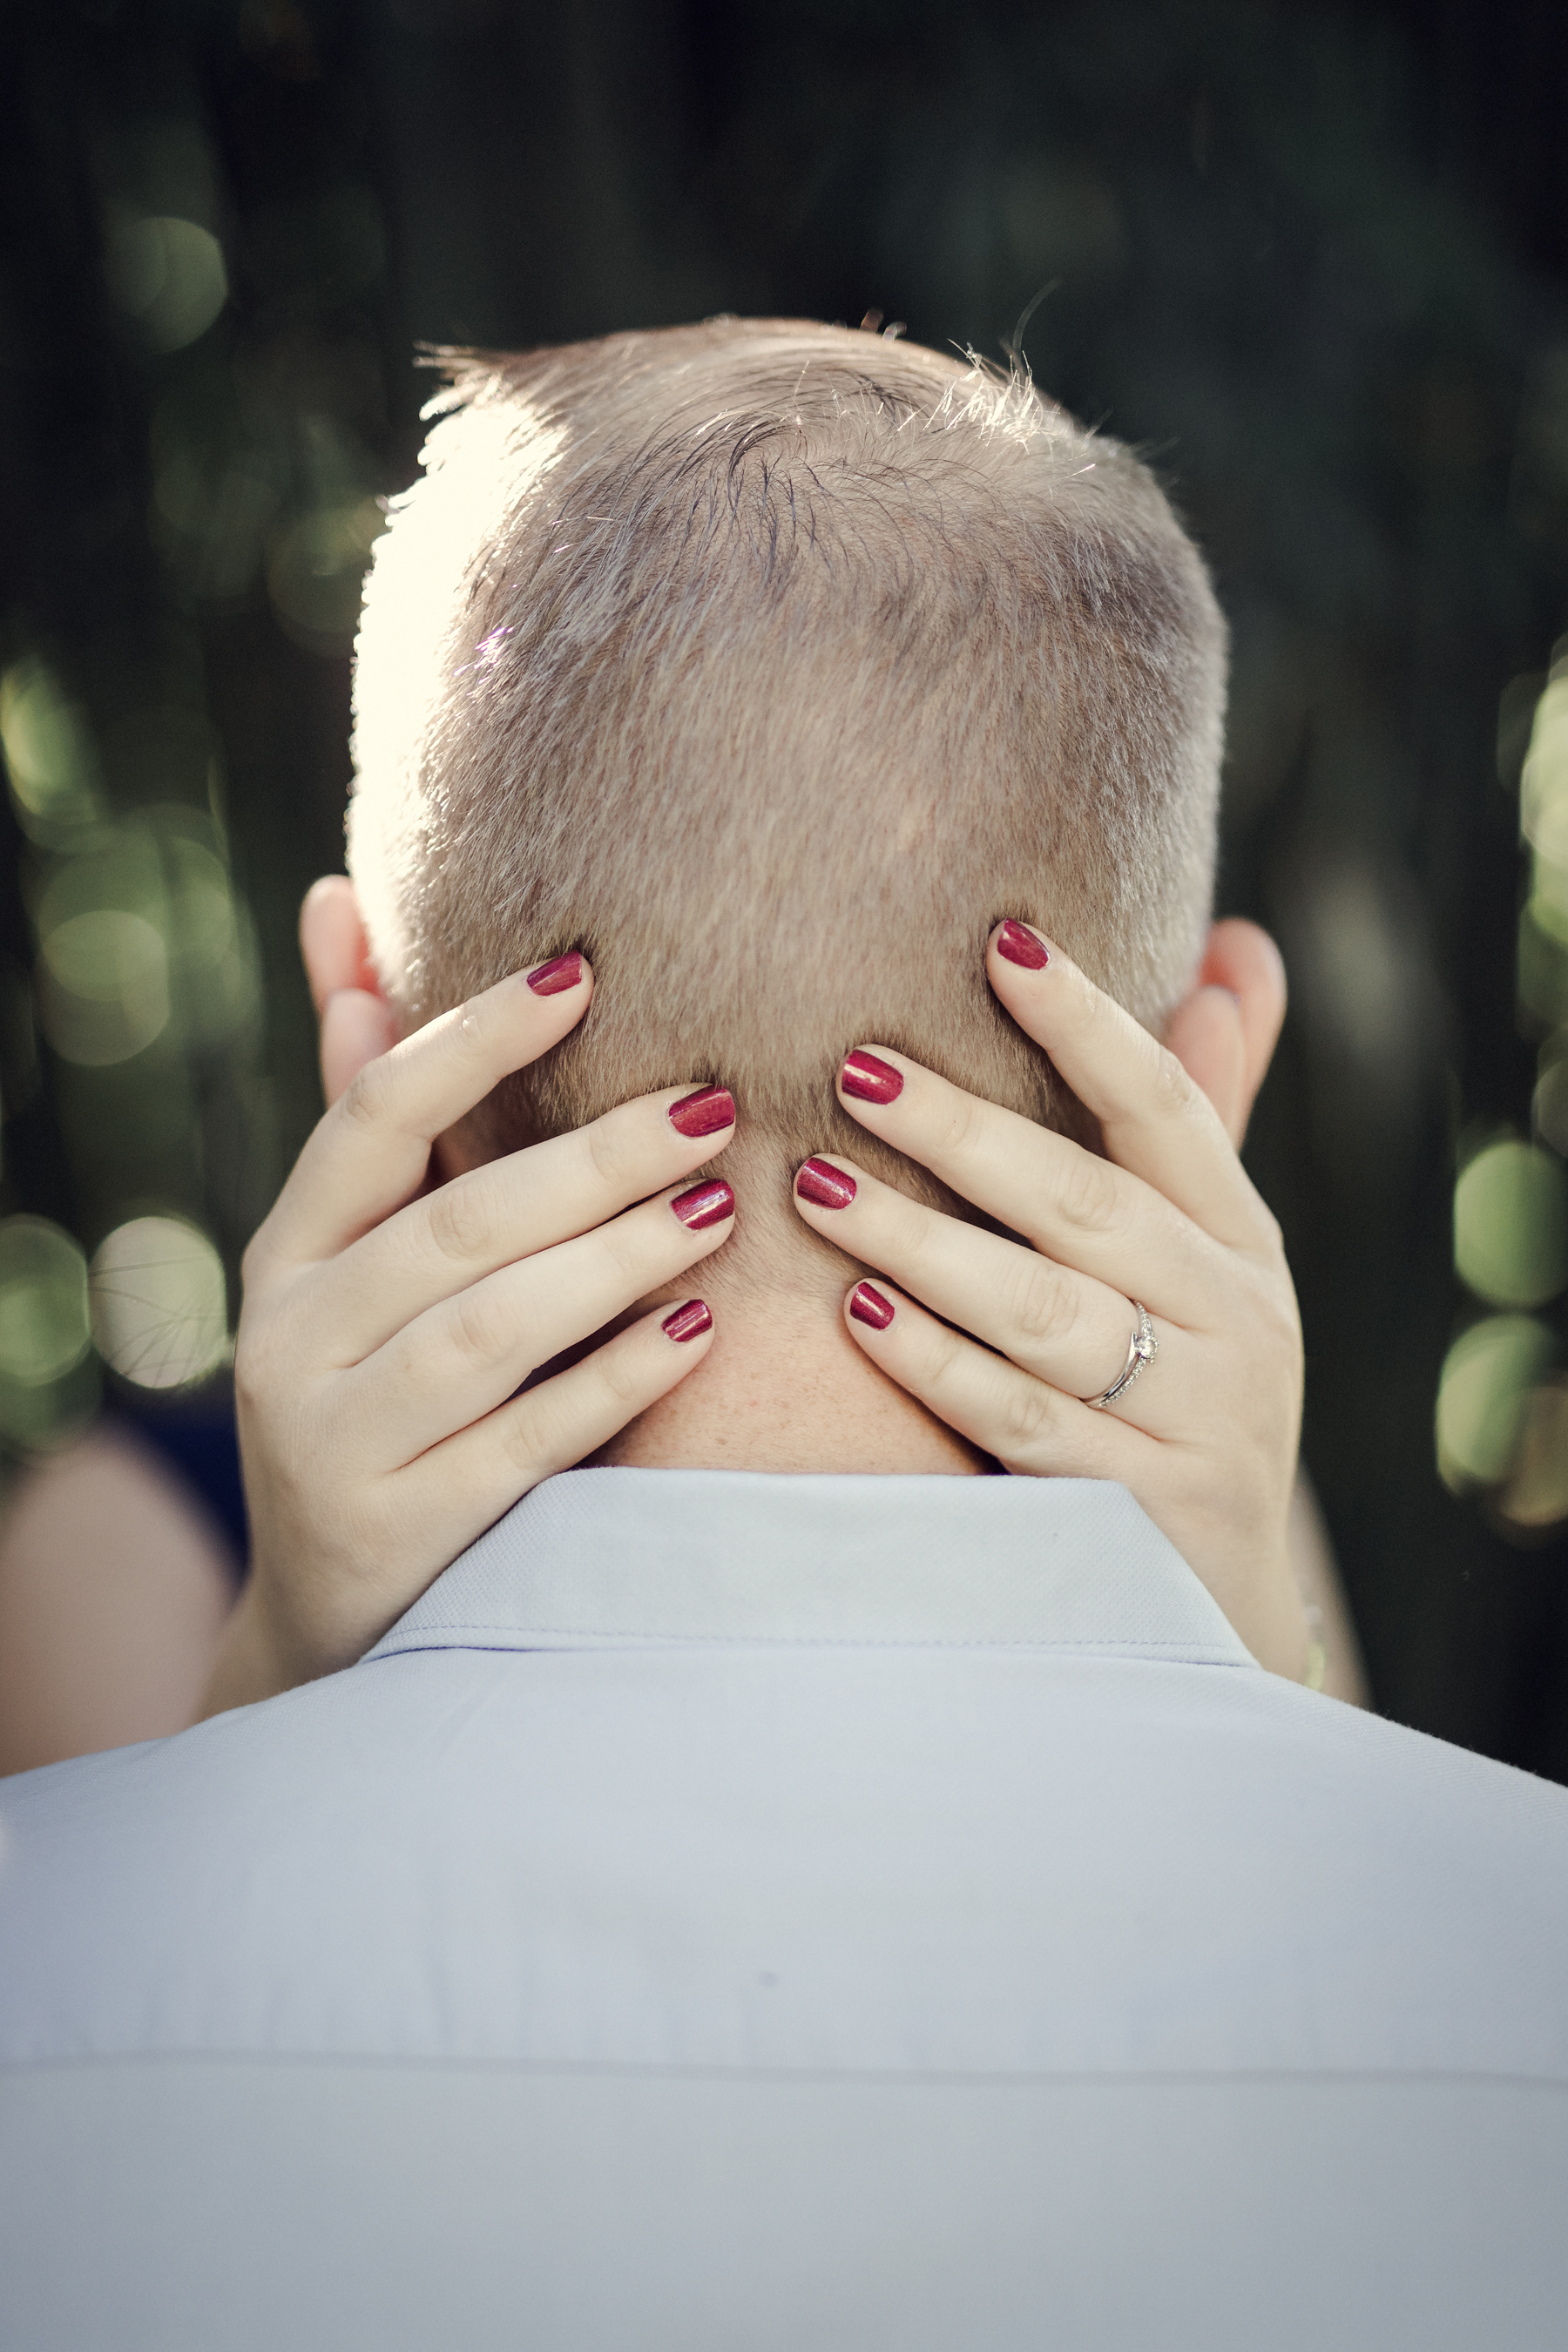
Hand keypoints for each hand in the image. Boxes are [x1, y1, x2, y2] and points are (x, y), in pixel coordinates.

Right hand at [202, 929, 736, 1715]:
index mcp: (285, 1254)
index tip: (584, 972)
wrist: (331, 1615)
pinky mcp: (402, 1532)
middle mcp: (292, 1340)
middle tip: (714, 1104)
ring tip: (720, 1205)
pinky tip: (699, 1330)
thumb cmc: (371, 1390)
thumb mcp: (346, 1259)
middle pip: (457, 1223)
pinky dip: (615, 1380)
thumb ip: (366, 1100)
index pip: (372, 1116)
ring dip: (614, 1258)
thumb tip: (336, 905)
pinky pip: (526, 1441)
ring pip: (491, 1327)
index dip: (475, 1037)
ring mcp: (339, 1442)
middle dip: (593, 1157)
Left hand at [790, 920, 1308, 1678]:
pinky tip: (858, 1312)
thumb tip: (1233, 949)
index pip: (1165, 1107)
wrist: (1202, 1606)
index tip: (1003, 938)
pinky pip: (1020, 1422)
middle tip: (853, 1070)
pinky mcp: (1136, 1511)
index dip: (1088, 1021)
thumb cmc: (1179, 1393)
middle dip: (966, 1132)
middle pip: (1086, 1203)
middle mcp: (1234, 1321)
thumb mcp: (1208, 1261)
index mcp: (1240, 1240)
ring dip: (925, 1243)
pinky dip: (937, 1363)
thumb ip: (1201, 1115)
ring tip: (817, 1186)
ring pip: (1044, 1313)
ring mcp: (1195, 1420)